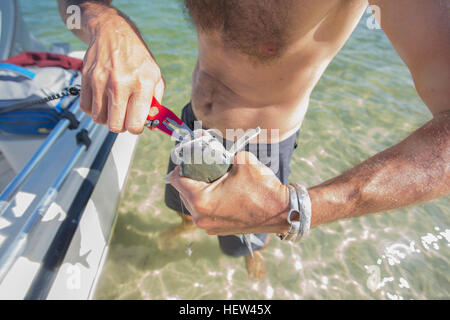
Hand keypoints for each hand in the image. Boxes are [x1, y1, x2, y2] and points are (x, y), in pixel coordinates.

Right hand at [81, 13, 163, 133]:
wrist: (113, 32)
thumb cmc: (136, 57)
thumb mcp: (155, 76)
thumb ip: (155, 101)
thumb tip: (151, 123)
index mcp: (142, 84)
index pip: (135, 123)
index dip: (136, 128)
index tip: (136, 123)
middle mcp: (121, 83)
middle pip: (115, 125)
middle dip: (121, 126)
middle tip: (124, 117)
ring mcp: (101, 81)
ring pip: (99, 119)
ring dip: (107, 118)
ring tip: (113, 107)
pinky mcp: (86, 78)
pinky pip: (86, 108)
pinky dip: (93, 109)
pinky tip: (102, 101)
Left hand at [168, 151, 289, 234]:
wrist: (283, 211)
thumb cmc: (263, 187)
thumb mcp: (242, 160)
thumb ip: (223, 153)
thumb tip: (211, 146)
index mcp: (201, 201)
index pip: (177, 179)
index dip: (182, 164)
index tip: (190, 157)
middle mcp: (201, 218)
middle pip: (183, 191)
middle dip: (192, 176)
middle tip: (203, 165)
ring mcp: (209, 226)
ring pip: (194, 202)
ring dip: (200, 189)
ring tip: (215, 177)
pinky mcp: (218, 229)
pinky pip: (206, 211)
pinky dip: (210, 200)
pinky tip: (223, 190)